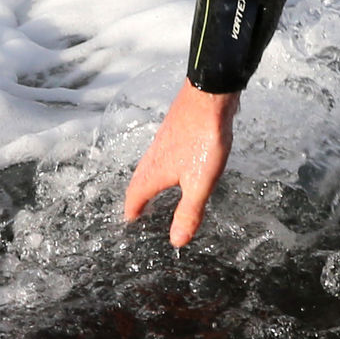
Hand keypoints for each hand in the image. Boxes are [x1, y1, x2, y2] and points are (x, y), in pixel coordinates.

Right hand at [123, 80, 239, 245]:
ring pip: (149, 165)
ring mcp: (163, 141)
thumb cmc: (203, 140)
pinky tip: (174, 164)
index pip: (135, 196)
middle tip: (137, 209)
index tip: (130, 221)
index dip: (132, 211)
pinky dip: (160, 165)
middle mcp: (153, 156)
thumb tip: (176, 241)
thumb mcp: (199, 184)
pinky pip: (161, 154)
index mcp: (154, 172)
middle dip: (136, 197)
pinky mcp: (175, 130)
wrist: (209, 97)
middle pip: (138, 180)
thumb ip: (188, 212)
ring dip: (147, 180)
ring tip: (152, 190)